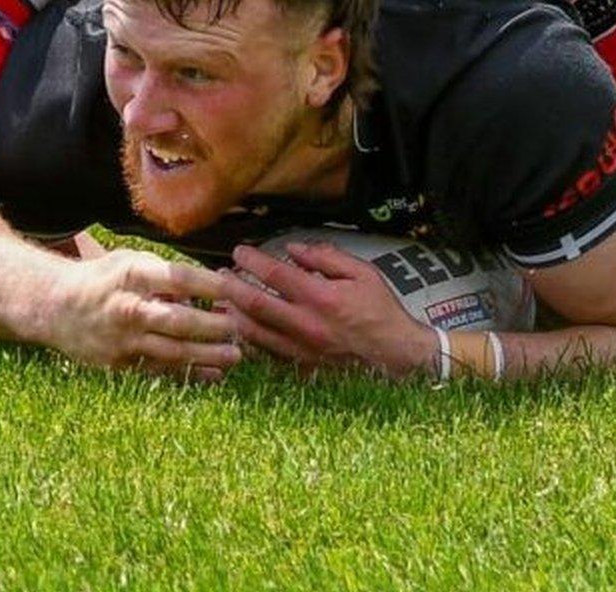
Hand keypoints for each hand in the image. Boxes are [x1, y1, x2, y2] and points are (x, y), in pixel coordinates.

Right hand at [44, 248, 239, 381]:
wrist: (56, 308)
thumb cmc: (105, 279)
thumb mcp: (131, 261)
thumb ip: (167, 272)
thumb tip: (213, 284)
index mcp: (131, 276)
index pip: (178, 279)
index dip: (209, 284)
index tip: (233, 288)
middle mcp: (127, 309)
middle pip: (178, 320)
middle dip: (213, 326)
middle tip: (239, 327)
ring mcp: (123, 340)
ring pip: (172, 351)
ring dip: (207, 355)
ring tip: (236, 355)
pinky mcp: (120, 364)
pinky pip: (160, 371)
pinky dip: (189, 374)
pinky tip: (214, 375)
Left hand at [220, 242, 438, 378]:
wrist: (396, 354)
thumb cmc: (381, 309)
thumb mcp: (363, 273)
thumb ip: (326, 258)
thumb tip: (293, 250)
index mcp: (322, 297)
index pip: (275, 274)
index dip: (252, 260)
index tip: (239, 251)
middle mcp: (306, 324)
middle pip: (255, 304)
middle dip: (231, 286)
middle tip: (219, 275)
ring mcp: (301, 348)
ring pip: (254, 331)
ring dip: (233, 314)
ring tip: (221, 300)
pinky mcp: (301, 365)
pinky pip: (265, 351)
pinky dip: (249, 337)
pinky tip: (241, 326)